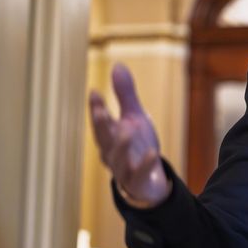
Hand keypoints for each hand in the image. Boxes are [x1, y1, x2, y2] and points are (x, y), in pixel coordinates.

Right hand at [88, 63, 169, 207]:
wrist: (149, 180)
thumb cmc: (137, 146)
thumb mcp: (134, 117)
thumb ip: (125, 94)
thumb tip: (117, 65)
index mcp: (109, 135)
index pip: (100, 120)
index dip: (96, 108)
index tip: (95, 92)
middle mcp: (111, 153)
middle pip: (103, 139)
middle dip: (101, 125)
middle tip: (101, 112)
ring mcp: (123, 169)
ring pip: (117, 159)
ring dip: (120, 146)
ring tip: (127, 132)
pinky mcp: (137, 182)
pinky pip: (138, 175)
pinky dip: (143, 166)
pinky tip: (152, 154)